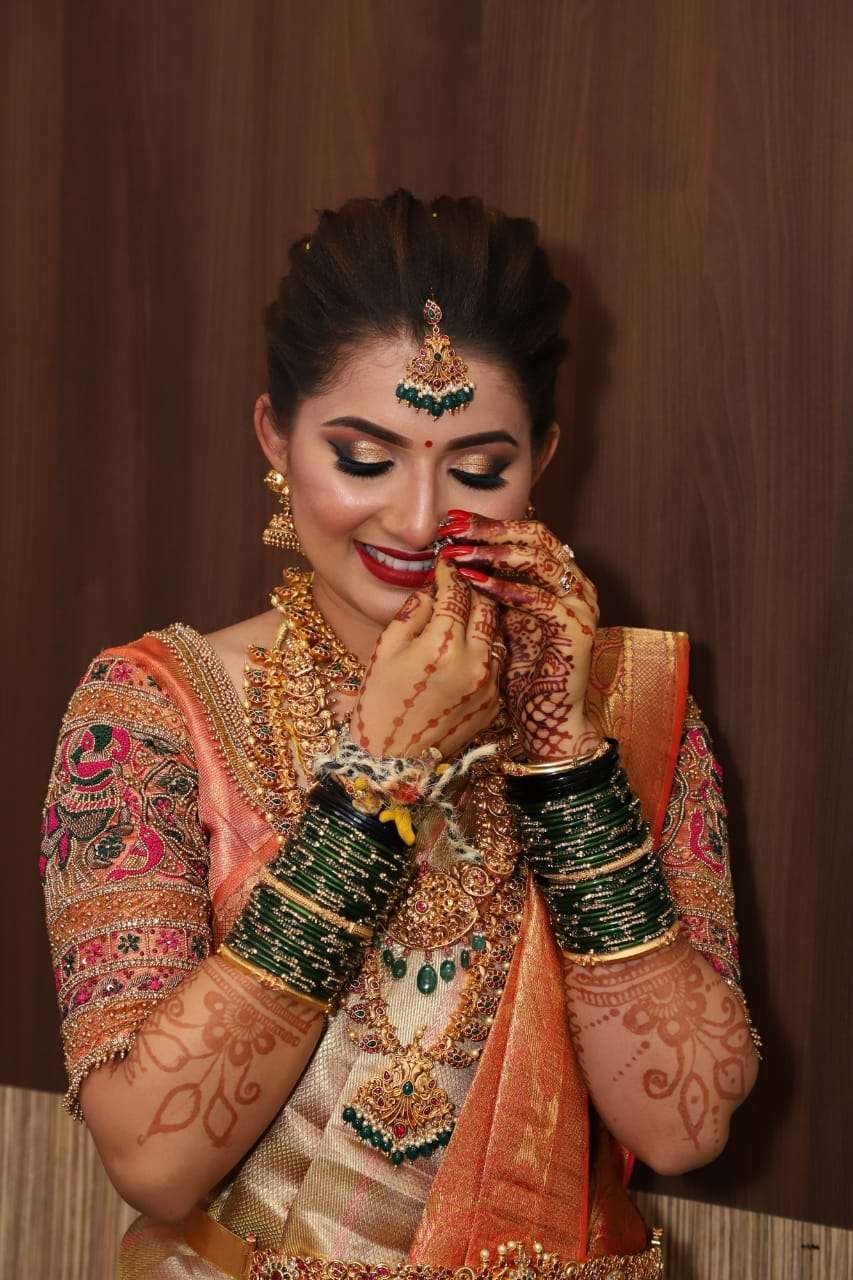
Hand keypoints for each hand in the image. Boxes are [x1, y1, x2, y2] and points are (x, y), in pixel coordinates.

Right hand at [350, 556, 502, 759]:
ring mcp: (488, 684)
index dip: (449, 574)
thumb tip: (434, 588)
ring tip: (463, 614)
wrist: (393, 757)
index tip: (445, 564)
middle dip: (471, 591)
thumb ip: (415, 611)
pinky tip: (466, 648)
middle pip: (485, 608)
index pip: (456, 593)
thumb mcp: (387, 647)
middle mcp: (473, 663)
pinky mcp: (495, 702)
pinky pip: (497, 662)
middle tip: (457, 585)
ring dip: (482, 619)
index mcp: (441, 646)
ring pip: (497, 633)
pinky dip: (485, 649)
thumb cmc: (381, 700)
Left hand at [437, 509, 601, 760]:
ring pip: (541, 561)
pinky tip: (479, 584)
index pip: (526, 534)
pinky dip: (509, 589)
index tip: (452, 522)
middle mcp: (574, 584)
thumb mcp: (499, 619)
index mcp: (558, 578)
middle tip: (455, 529)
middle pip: (537, 537)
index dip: (489, 524)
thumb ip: (490, 587)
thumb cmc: (518, 672)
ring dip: (497, 554)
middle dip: (492, 530)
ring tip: (462, 553)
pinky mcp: (577, 630)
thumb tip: (454, 554)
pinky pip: (542, 600)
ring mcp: (580, 606)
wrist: (545, 718)